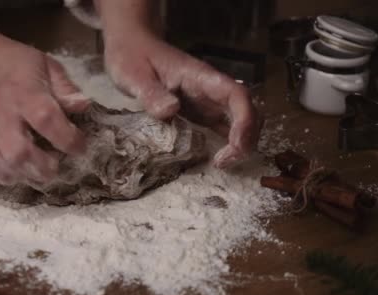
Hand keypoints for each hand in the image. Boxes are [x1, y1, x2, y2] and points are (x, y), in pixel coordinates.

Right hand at [0, 10, 89, 188]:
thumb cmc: (10, 62)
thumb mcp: (44, 64)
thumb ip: (65, 88)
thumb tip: (84, 106)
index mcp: (24, 93)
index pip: (47, 120)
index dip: (68, 139)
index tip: (80, 147)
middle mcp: (0, 115)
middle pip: (18, 153)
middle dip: (41, 168)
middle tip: (54, 168)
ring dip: (16, 176)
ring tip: (30, 172)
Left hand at [94, 0, 261, 167]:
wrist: (130, 47)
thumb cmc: (133, 57)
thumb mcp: (134, 75)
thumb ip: (152, 93)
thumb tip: (171, 110)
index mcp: (201, 78)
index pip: (237, 96)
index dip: (244, 122)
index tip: (234, 147)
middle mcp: (211, 90)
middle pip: (246, 111)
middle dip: (246, 139)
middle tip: (224, 163)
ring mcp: (207, 101)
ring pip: (239, 121)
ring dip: (239, 143)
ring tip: (221, 164)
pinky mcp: (199, 112)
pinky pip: (222, 127)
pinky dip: (225, 144)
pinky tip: (213, 159)